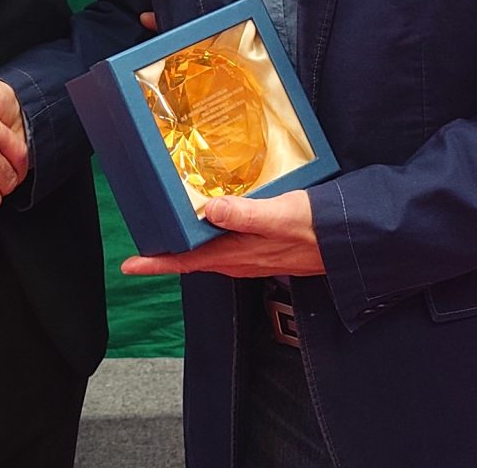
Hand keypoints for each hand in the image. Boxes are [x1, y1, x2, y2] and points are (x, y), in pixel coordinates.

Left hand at [121, 190, 322, 278]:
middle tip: (143, 239)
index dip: (157, 264)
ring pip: (208, 251)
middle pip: (192, 258)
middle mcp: (239, 259)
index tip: (130, 266)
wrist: (347, 242)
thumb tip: (210, 209)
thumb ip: (245, 214)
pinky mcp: (261, 247)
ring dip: (187, 241)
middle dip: (166, 252)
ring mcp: (250, 255)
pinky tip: (213, 216)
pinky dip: (211, 232)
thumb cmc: (314, 229)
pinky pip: (226, 243)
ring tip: (168, 227)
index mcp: (237, 254)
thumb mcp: (279, 215)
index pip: (187, 263)